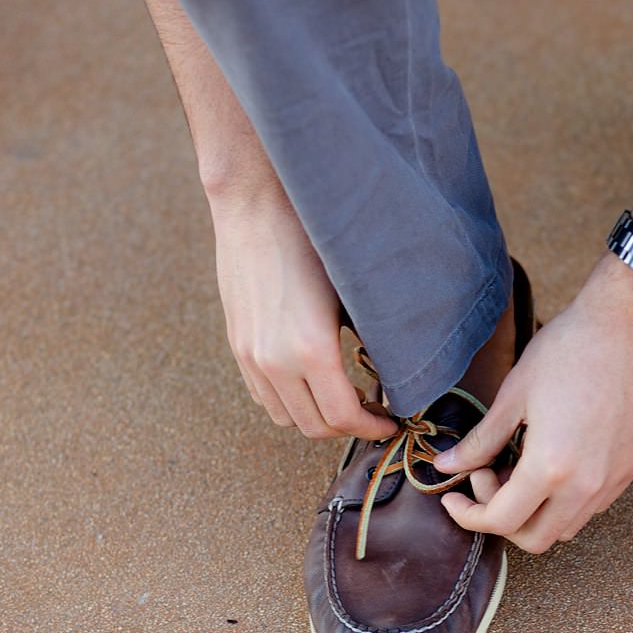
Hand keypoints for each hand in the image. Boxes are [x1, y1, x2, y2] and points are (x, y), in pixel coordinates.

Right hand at [210, 187, 397, 440]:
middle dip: (348, 426)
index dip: (372, 427)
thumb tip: (396, 372)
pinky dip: (290, 400)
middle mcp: (275, 361)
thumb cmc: (315, 239)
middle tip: (374, 411)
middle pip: (314, 426)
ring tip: (344, 396)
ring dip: (317, 417)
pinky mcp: (237, 345)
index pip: (343, 417)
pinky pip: (263, 396)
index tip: (392, 422)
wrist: (257, 205)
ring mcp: (250, 355)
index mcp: (311, 351)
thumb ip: (369, 341)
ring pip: (286, 417)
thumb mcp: (355, 294)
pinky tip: (312, 380)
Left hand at [434, 256, 632, 551]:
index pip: (501, 521)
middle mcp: (587, 484)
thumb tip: (447, 466)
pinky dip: (566, 499)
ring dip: (536, 511)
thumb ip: (481, 441)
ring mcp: (614, 478)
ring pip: (568, 526)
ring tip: (521, 466)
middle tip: (488, 475)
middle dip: (502, 518)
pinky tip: (554, 461)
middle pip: (536, 539)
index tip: (454, 497)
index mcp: (551, 467)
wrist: (628, 323)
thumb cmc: (568, 350)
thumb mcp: (514, 395)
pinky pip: (594, 504)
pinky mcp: (632, 465)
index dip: (469, 516)